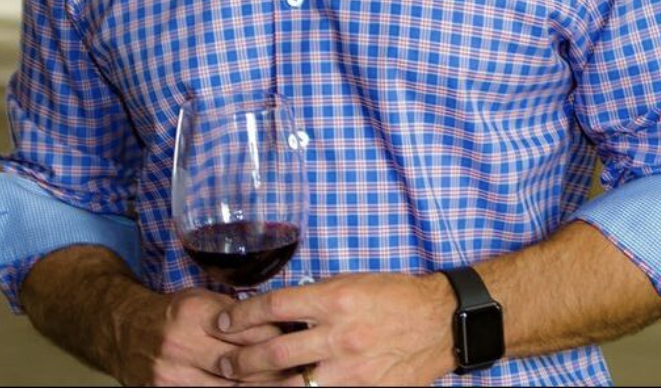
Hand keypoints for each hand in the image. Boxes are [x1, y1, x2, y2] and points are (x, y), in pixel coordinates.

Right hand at [112, 285, 282, 386]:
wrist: (125, 330)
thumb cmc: (170, 312)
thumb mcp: (199, 299)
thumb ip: (232, 312)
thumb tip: (272, 323)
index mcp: (192, 313)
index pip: (243, 330)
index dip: (271, 337)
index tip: (291, 339)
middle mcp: (180, 344)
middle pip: (237, 363)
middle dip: (268, 368)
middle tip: (294, 368)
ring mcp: (172, 374)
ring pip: (225, 388)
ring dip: (254, 386)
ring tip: (279, 383)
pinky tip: (249, 387)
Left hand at [216, 272, 455, 386]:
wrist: (437, 321)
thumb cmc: (391, 295)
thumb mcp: (349, 283)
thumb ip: (314, 299)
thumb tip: (277, 311)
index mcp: (334, 298)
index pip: (274, 306)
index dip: (242, 316)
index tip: (223, 322)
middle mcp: (339, 334)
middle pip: (275, 353)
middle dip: (242, 361)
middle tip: (223, 363)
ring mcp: (351, 369)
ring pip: (292, 386)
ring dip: (262, 387)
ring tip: (242, 386)